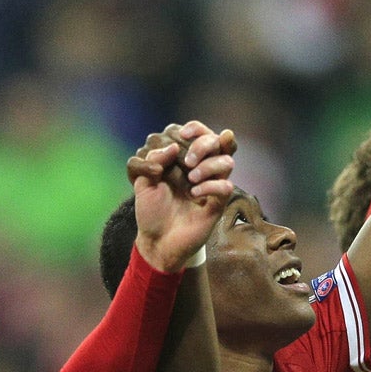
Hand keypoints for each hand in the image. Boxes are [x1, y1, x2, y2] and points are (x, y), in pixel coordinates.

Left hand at [129, 120, 235, 273]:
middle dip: (203, 145)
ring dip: (209, 165)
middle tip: (188, 162)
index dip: (197, 129)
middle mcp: (201, 170)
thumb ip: (154, 161)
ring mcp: (211, 186)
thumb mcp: (144, 183)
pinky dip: (211, 186)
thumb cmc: (151, 212)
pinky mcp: (217, 204)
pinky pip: (225, 186)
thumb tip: (173, 147)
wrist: (157, 242)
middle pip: (217, 142)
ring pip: (227, 161)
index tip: (184, 134)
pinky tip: (194, 194)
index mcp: (184, 161)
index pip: (200, 135)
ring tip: (191, 179)